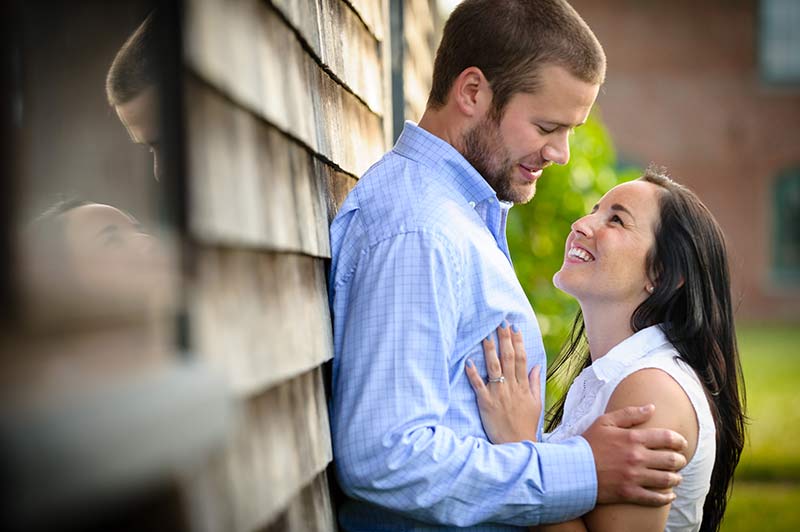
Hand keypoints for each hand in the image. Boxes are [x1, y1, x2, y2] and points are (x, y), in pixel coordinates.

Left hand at [465, 323, 541, 443]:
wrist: (517, 445)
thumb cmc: (525, 425)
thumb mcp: (535, 403)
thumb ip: (534, 383)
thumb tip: (536, 365)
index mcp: (523, 386)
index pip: (521, 359)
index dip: (518, 342)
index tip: (515, 327)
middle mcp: (512, 387)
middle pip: (509, 358)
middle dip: (504, 339)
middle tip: (500, 322)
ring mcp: (498, 394)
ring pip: (494, 368)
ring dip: (490, 350)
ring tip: (485, 335)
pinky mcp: (486, 403)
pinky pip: (479, 385)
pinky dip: (473, 373)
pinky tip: (468, 361)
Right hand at [582, 405, 688, 505]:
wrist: (572, 469)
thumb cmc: (588, 443)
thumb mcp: (605, 422)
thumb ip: (629, 414)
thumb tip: (651, 407)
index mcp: (633, 438)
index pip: (667, 438)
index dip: (679, 441)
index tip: (681, 443)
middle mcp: (637, 458)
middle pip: (671, 460)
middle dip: (680, 460)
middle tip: (680, 461)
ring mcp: (634, 477)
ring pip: (667, 479)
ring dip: (676, 478)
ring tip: (675, 477)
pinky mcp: (629, 493)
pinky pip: (655, 498)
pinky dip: (666, 497)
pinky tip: (669, 495)